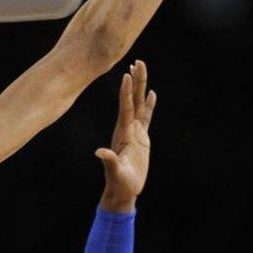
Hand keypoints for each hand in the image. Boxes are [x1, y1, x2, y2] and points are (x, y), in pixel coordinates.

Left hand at [97, 60, 155, 208]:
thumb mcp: (115, 172)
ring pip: (140, 104)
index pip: (125, 107)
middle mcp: (127, 128)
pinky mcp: (141, 137)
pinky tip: (152, 93)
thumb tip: (100, 152)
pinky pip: (147, 117)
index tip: (126, 74)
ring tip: (142, 68)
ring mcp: (134, 131)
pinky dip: (149, 105)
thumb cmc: (119, 183)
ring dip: (141, 87)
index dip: (126, 92)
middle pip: (133, 100)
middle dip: (135, 81)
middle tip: (138, 61)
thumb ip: (109, 161)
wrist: (123, 190)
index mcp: (122, 133)